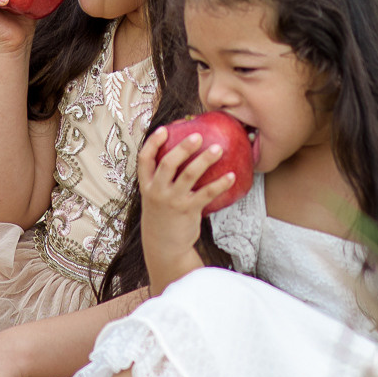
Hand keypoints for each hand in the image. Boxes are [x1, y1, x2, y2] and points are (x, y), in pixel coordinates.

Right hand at [136, 119, 233, 286]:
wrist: (164, 246)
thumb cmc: (164, 215)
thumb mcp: (156, 196)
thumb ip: (164, 178)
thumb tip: (184, 154)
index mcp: (147, 184)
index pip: (144, 159)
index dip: (153, 142)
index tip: (165, 130)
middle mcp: (157, 191)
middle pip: (168, 163)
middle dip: (182, 148)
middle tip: (197, 136)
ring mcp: (172, 201)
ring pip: (188, 175)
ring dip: (204, 160)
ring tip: (218, 149)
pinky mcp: (188, 210)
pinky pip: (206, 194)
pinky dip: (220, 184)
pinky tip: (232, 175)